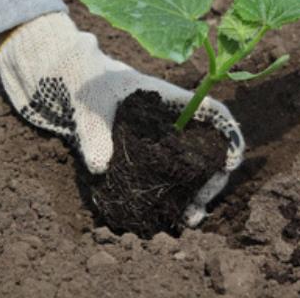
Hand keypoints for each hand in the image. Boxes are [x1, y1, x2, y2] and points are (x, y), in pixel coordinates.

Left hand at [0, 12, 244, 225]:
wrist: (68, 81)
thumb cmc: (85, 82)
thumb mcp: (89, 105)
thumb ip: (95, 133)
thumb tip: (101, 167)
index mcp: (169, 99)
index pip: (213, 112)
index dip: (230, 135)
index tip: (229, 164)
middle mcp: (173, 120)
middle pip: (210, 146)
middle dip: (212, 178)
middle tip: (197, 209)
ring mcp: (162, 137)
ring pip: (193, 164)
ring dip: (196, 191)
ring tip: (188, 218)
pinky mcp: (148, 152)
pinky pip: (170, 173)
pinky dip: (175, 192)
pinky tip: (169, 212)